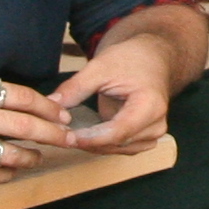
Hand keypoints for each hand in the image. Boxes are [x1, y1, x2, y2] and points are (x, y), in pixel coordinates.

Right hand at [0, 76, 79, 185]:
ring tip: (38, 156)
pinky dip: (6, 175)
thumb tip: (25, 104)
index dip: (47, 107)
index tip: (62, 114)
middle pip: (23, 125)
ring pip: (9, 155)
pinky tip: (11, 171)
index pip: (20, 96)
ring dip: (31, 157)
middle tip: (69, 138)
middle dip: (53, 133)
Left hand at [53, 35, 177, 153]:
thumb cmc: (131, 59)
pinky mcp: (145, 137)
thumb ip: (76, 87)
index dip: (91, 138)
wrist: (153, 58)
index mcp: (150, 105)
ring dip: (94, 146)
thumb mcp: (100, 66)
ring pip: (118, 150)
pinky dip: (103, 144)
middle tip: (61, 134)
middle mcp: (156, 124)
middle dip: (88, 142)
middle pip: (117, 144)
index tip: (68, 136)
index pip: (119, 132)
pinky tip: (86, 135)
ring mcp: (153, 134)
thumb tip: (52, 104)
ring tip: (71, 133)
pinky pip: (122, 148)